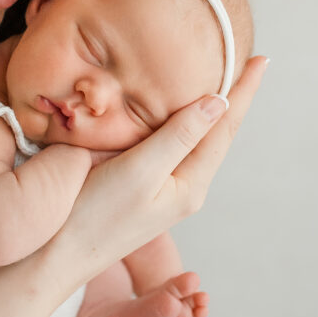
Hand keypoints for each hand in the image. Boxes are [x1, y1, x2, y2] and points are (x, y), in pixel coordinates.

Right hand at [58, 58, 267, 277]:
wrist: (56, 257)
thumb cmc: (93, 216)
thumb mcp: (139, 171)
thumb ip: (179, 136)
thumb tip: (218, 102)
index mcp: (190, 185)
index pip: (224, 129)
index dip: (242, 92)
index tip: (261, 59)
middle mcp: (183, 190)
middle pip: (216, 135)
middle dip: (233, 99)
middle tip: (251, 63)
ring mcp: (163, 192)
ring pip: (195, 142)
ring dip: (211, 111)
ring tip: (226, 83)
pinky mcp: (141, 191)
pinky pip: (173, 149)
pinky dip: (183, 124)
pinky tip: (180, 116)